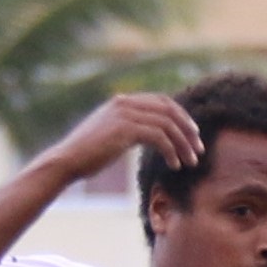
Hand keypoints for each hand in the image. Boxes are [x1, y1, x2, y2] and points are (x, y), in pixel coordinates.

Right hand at [46, 93, 201, 186]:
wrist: (67, 161)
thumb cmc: (88, 154)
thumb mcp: (111, 135)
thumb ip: (130, 128)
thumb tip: (149, 135)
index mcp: (122, 101)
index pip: (162, 101)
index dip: (181, 116)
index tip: (193, 134)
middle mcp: (125, 103)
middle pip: (169, 110)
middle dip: (188, 129)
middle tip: (199, 149)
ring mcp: (125, 114)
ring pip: (167, 125)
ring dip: (183, 144)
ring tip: (190, 162)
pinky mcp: (125, 130)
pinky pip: (159, 138)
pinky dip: (171, 152)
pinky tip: (174, 165)